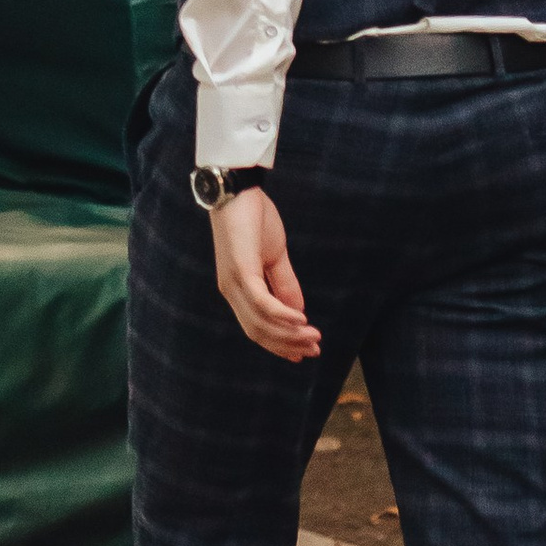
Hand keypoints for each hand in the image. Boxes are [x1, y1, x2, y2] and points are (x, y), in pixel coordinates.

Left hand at [209, 187, 321, 361]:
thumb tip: (298, 312)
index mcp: (237, 289)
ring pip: (261, 322)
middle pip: (258, 332)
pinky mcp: (241, 271)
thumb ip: (284, 284)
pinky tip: (301, 319)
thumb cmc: (252, 219)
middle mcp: (231, 291)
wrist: (237, 190)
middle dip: (288, 345)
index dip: (279, 344)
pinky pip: (262, 303)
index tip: (302, 354)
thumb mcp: (274, 257)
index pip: (256, 327)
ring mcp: (233, 282)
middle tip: (314, 351)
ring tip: (313, 338)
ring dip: (290, 334)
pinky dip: (282, 315)